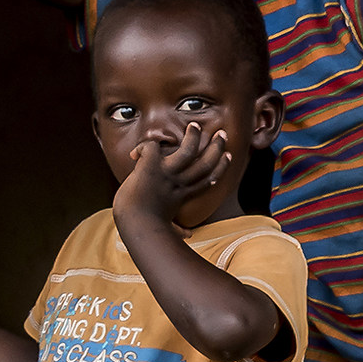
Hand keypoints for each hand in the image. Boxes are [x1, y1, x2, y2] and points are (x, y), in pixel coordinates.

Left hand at [113, 124, 229, 226]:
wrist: (135, 226)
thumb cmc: (145, 229)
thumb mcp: (167, 228)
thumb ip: (178, 230)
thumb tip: (189, 236)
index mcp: (183, 196)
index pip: (208, 179)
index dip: (221, 167)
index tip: (228, 156)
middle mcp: (178, 183)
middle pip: (205, 163)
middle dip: (216, 147)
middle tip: (222, 134)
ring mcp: (166, 173)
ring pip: (188, 150)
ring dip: (193, 136)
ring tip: (194, 125)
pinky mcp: (151, 166)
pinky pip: (152, 146)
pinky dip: (144, 146)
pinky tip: (137, 152)